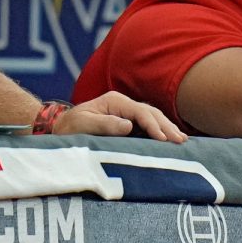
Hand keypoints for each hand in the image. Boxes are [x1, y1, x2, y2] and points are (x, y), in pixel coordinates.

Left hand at [52, 91, 187, 142]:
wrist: (59, 128)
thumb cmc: (69, 128)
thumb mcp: (83, 125)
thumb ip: (105, 124)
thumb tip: (129, 126)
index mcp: (115, 101)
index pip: (140, 112)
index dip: (153, 125)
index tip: (163, 139)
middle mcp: (123, 104)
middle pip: (151, 113)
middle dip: (167, 126)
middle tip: (180, 141)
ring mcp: (127, 112)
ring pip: (153, 117)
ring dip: (167, 128)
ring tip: (182, 140)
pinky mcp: (128, 121)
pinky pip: (148, 124)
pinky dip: (161, 130)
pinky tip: (171, 137)